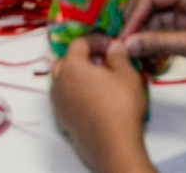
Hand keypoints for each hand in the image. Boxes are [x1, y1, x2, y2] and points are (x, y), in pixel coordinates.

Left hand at [51, 36, 156, 172]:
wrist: (113, 145)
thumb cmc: (120, 106)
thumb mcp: (127, 75)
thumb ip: (118, 56)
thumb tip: (113, 46)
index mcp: (72, 66)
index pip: (78, 43)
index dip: (95, 40)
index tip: (110, 45)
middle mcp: (59, 83)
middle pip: (64, 62)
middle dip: (80, 58)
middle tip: (101, 61)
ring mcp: (58, 103)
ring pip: (61, 81)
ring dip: (76, 76)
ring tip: (98, 81)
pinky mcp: (62, 120)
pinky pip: (64, 99)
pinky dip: (75, 93)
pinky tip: (93, 99)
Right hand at [119, 0, 185, 67]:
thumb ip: (158, 43)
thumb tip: (126, 46)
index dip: (134, 14)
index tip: (123, 37)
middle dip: (135, 17)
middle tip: (124, 42)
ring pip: (153, 7)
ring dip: (141, 26)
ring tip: (132, 48)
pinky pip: (162, 18)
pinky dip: (151, 32)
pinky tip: (144, 48)